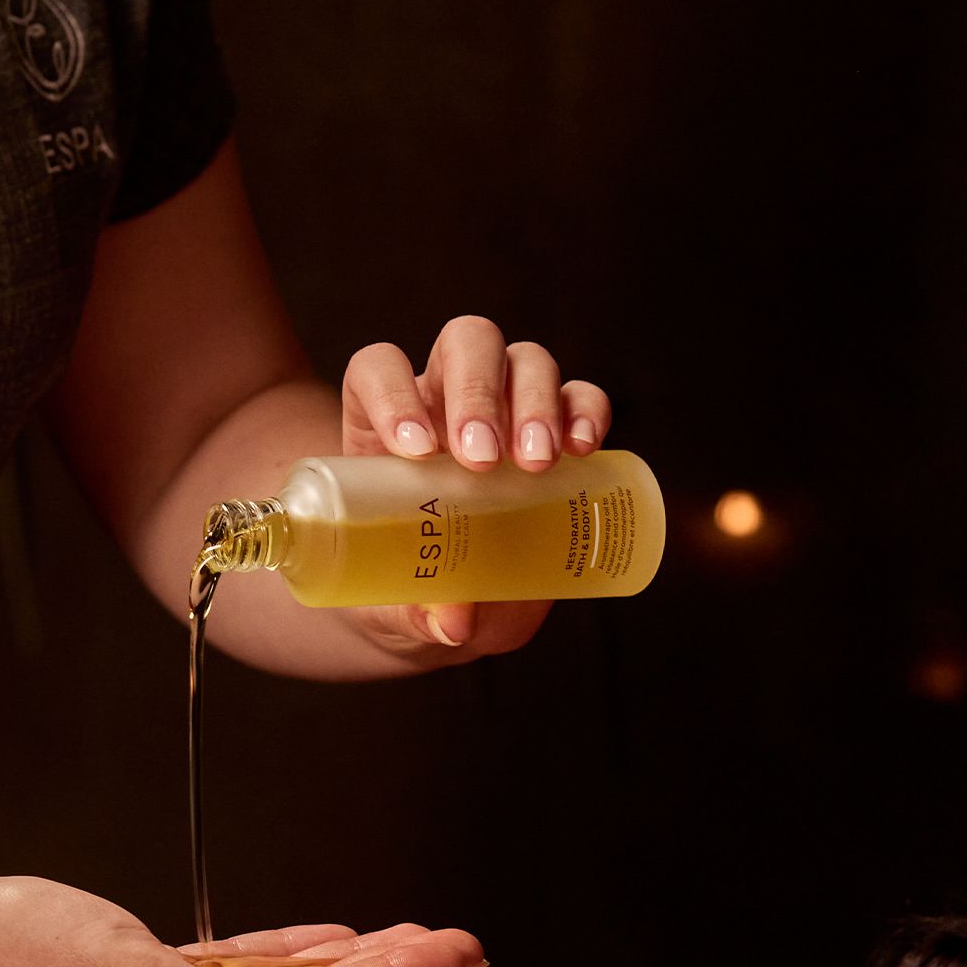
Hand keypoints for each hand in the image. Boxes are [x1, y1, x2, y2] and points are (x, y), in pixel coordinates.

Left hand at [339, 314, 611, 655]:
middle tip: (485, 460)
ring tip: (537, 464)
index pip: (379, 370)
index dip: (393, 394)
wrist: (452, 603)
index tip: (416, 451)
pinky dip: (588, 410)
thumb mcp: (398, 607)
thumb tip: (454, 621)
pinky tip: (585, 448)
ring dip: (534, 401)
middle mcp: (444, 397)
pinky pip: (579, 395)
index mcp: (384, 424)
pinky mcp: (556, 429)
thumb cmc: (408, 589)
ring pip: (522, 359)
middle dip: (477, 393)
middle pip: (464, 344)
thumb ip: (416, 611)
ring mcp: (504, 406)